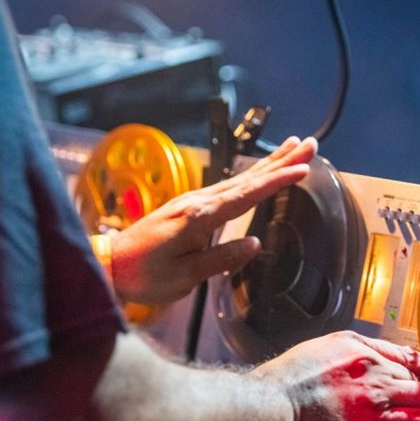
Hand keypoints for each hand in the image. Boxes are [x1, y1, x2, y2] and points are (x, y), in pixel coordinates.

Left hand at [109, 136, 317, 303]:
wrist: (109, 266)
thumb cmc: (144, 276)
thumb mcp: (184, 276)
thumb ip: (220, 259)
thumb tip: (255, 243)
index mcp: (199, 218)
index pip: (247, 196)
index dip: (277, 182)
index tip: (304, 169)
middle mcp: (197, 202)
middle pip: (247, 178)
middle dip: (280, 161)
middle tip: (309, 144)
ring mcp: (192, 202)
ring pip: (238, 179)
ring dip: (267, 164)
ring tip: (293, 149)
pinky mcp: (188, 207)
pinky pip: (227, 187)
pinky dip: (248, 177)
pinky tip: (258, 173)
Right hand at [253, 331, 419, 420]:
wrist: (270, 404)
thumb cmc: (282, 385)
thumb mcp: (315, 355)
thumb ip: (342, 362)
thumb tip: (355, 373)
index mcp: (356, 344)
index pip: (406, 354)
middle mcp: (371, 362)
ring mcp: (375, 390)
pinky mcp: (374, 418)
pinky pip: (419, 419)